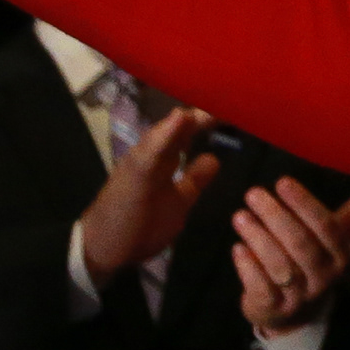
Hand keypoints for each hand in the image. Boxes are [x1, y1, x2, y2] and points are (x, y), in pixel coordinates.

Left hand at [78, 108, 219, 286]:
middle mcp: (162, 158)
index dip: (203, 109)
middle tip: (241, 108)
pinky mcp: (178, 199)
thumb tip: (185, 113)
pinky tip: (219, 161)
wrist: (108, 250)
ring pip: (192, 149)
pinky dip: (208, 166)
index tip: (232, 100)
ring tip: (235, 122)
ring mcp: (170, 177)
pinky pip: (196, 176)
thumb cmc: (122, 210)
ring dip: (209, 136)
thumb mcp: (140, 175)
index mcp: (152, 150)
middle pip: (188, 130)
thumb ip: (161, 146)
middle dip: (210, 116)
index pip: (181, 121)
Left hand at [231, 177, 349, 335]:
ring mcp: (299, 295)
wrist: (297, 312)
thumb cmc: (314, 260)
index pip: (328, 228)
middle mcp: (324, 276)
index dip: (305, 204)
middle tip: (253, 193)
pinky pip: (261, 287)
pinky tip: (237, 248)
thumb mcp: (338, 236)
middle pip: (301, 244)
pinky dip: (248, 267)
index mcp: (341, 255)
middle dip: (276, 217)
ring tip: (240, 215)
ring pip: (280, 265)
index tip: (282, 182)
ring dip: (259, 238)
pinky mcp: (274, 308)